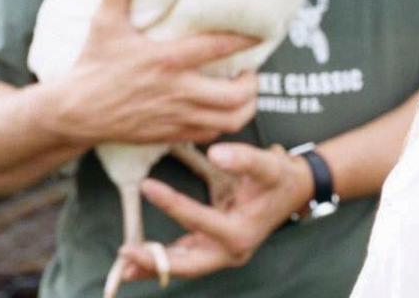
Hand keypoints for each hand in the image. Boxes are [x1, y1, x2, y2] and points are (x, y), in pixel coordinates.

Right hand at [45, 0, 259, 146]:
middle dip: (252, 83)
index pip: (217, 47)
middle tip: (251, 71)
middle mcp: (177, 90)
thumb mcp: (105, 23)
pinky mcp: (170, 135)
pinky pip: (210, 135)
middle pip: (235, 94)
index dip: (244, 39)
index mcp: (166, 59)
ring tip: (244, 93)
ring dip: (245, 107)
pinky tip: (221, 111)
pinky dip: (223, 125)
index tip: (259, 33)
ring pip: (229, 120)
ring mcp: (176, 116)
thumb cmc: (93, 65)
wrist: (75, 112)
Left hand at [116, 142, 310, 283]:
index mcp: (241, 233)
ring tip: (123, 266)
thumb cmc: (279, 177)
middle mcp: (231, 251)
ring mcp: (222, 254)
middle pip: (188, 264)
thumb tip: (216, 153)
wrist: (295, 189)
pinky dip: (162, 260)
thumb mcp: (268, 164)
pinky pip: (185, 259)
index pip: (198, 220)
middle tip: (126, 253)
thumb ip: (243, 158)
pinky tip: (138, 260)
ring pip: (184, 266)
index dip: (172, 203)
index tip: (146, 186)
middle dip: (156, 260)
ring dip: (154, 265)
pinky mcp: (215, 249)